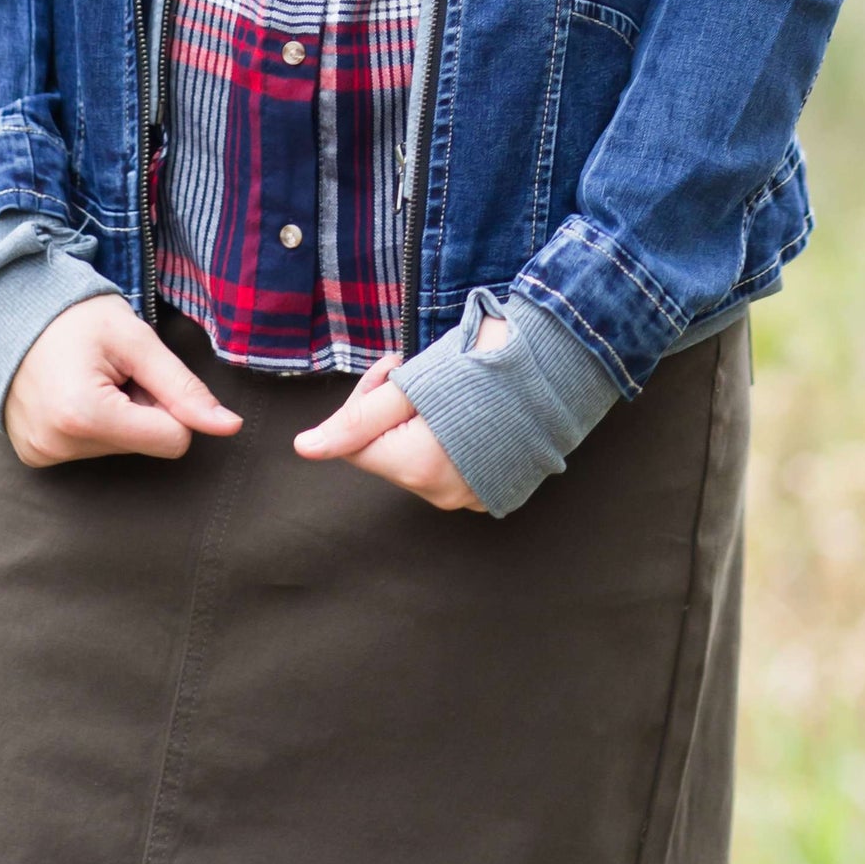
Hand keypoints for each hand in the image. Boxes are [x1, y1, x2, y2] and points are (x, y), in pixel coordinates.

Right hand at [4, 295, 243, 467]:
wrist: (14, 306)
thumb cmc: (79, 316)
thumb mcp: (138, 340)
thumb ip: (185, 388)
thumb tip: (231, 427)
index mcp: (85, 417)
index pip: (173, 440)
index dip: (168, 403)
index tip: (140, 372)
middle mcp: (57, 446)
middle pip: (144, 444)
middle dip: (139, 407)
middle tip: (110, 370)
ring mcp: (41, 454)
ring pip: (120, 448)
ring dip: (115, 413)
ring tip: (89, 377)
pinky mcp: (34, 456)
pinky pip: (89, 449)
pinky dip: (91, 422)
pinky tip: (72, 390)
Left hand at [291, 319, 509, 512]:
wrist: (561, 364)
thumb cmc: (486, 364)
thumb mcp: (412, 382)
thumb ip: (357, 419)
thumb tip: (304, 448)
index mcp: (416, 468)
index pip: (356, 442)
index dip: (369, 399)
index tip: (397, 368)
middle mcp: (442, 495)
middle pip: (388, 453)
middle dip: (394, 412)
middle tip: (422, 371)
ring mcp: (472, 499)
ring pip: (418, 460)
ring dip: (422, 425)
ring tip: (452, 389)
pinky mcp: (495, 493)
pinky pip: (452, 470)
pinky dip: (452, 442)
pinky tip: (472, 411)